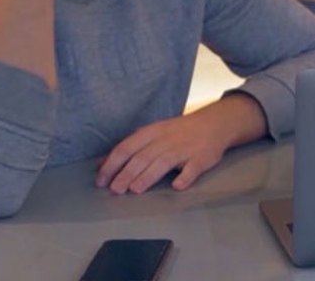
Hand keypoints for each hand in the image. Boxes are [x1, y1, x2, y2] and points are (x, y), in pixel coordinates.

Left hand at [95, 95, 264, 194]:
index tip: (101, 180)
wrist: (213, 123)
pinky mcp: (201, 158)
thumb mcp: (151, 134)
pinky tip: (177, 186)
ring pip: (163, 162)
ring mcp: (184, 149)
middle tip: (115, 190)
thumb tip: (101, 165)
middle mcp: (165, 140)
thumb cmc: (177, 132)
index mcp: (151, 133)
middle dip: (127, 173)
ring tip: (135, 190)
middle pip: (142, 157)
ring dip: (148, 176)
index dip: (112, 164)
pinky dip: (185, 177)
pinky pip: (192, 168)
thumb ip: (129, 148)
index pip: (126, 148)